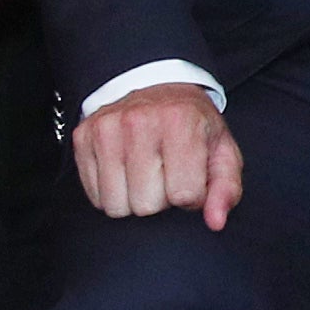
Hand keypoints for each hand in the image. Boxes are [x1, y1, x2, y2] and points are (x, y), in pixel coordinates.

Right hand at [74, 81, 244, 229]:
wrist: (158, 88)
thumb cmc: (193, 126)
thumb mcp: (222, 152)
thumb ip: (226, 189)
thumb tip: (215, 221)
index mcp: (181, 121)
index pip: (183, 195)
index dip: (191, 196)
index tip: (191, 178)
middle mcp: (139, 121)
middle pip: (146, 205)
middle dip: (161, 198)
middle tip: (166, 174)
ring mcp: (106, 128)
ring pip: (117, 205)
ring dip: (134, 199)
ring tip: (146, 174)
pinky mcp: (83, 137)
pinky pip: (95, 196)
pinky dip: (112, 192)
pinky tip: (126, 171)